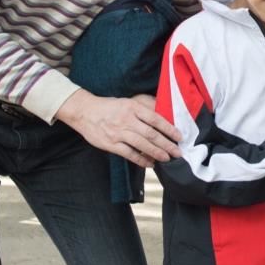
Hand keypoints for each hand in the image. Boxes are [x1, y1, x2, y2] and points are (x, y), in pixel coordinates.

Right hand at [55, 89, 181, 167]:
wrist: (84, 112)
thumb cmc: (109, 107)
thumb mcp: (127, 102)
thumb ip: (144, 107)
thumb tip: (163, 113)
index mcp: (132, 107)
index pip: (155, 119)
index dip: (169, 129)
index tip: (179, 136)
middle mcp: (127, 120)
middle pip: (151, 134)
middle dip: (167, 144)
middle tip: (178, 152)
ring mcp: (118, 133)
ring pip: (142, 144)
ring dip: (156, 153)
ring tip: (167, 159)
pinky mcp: (111, 144)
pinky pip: (129, 153)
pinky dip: (141, 159)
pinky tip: (150, 163)